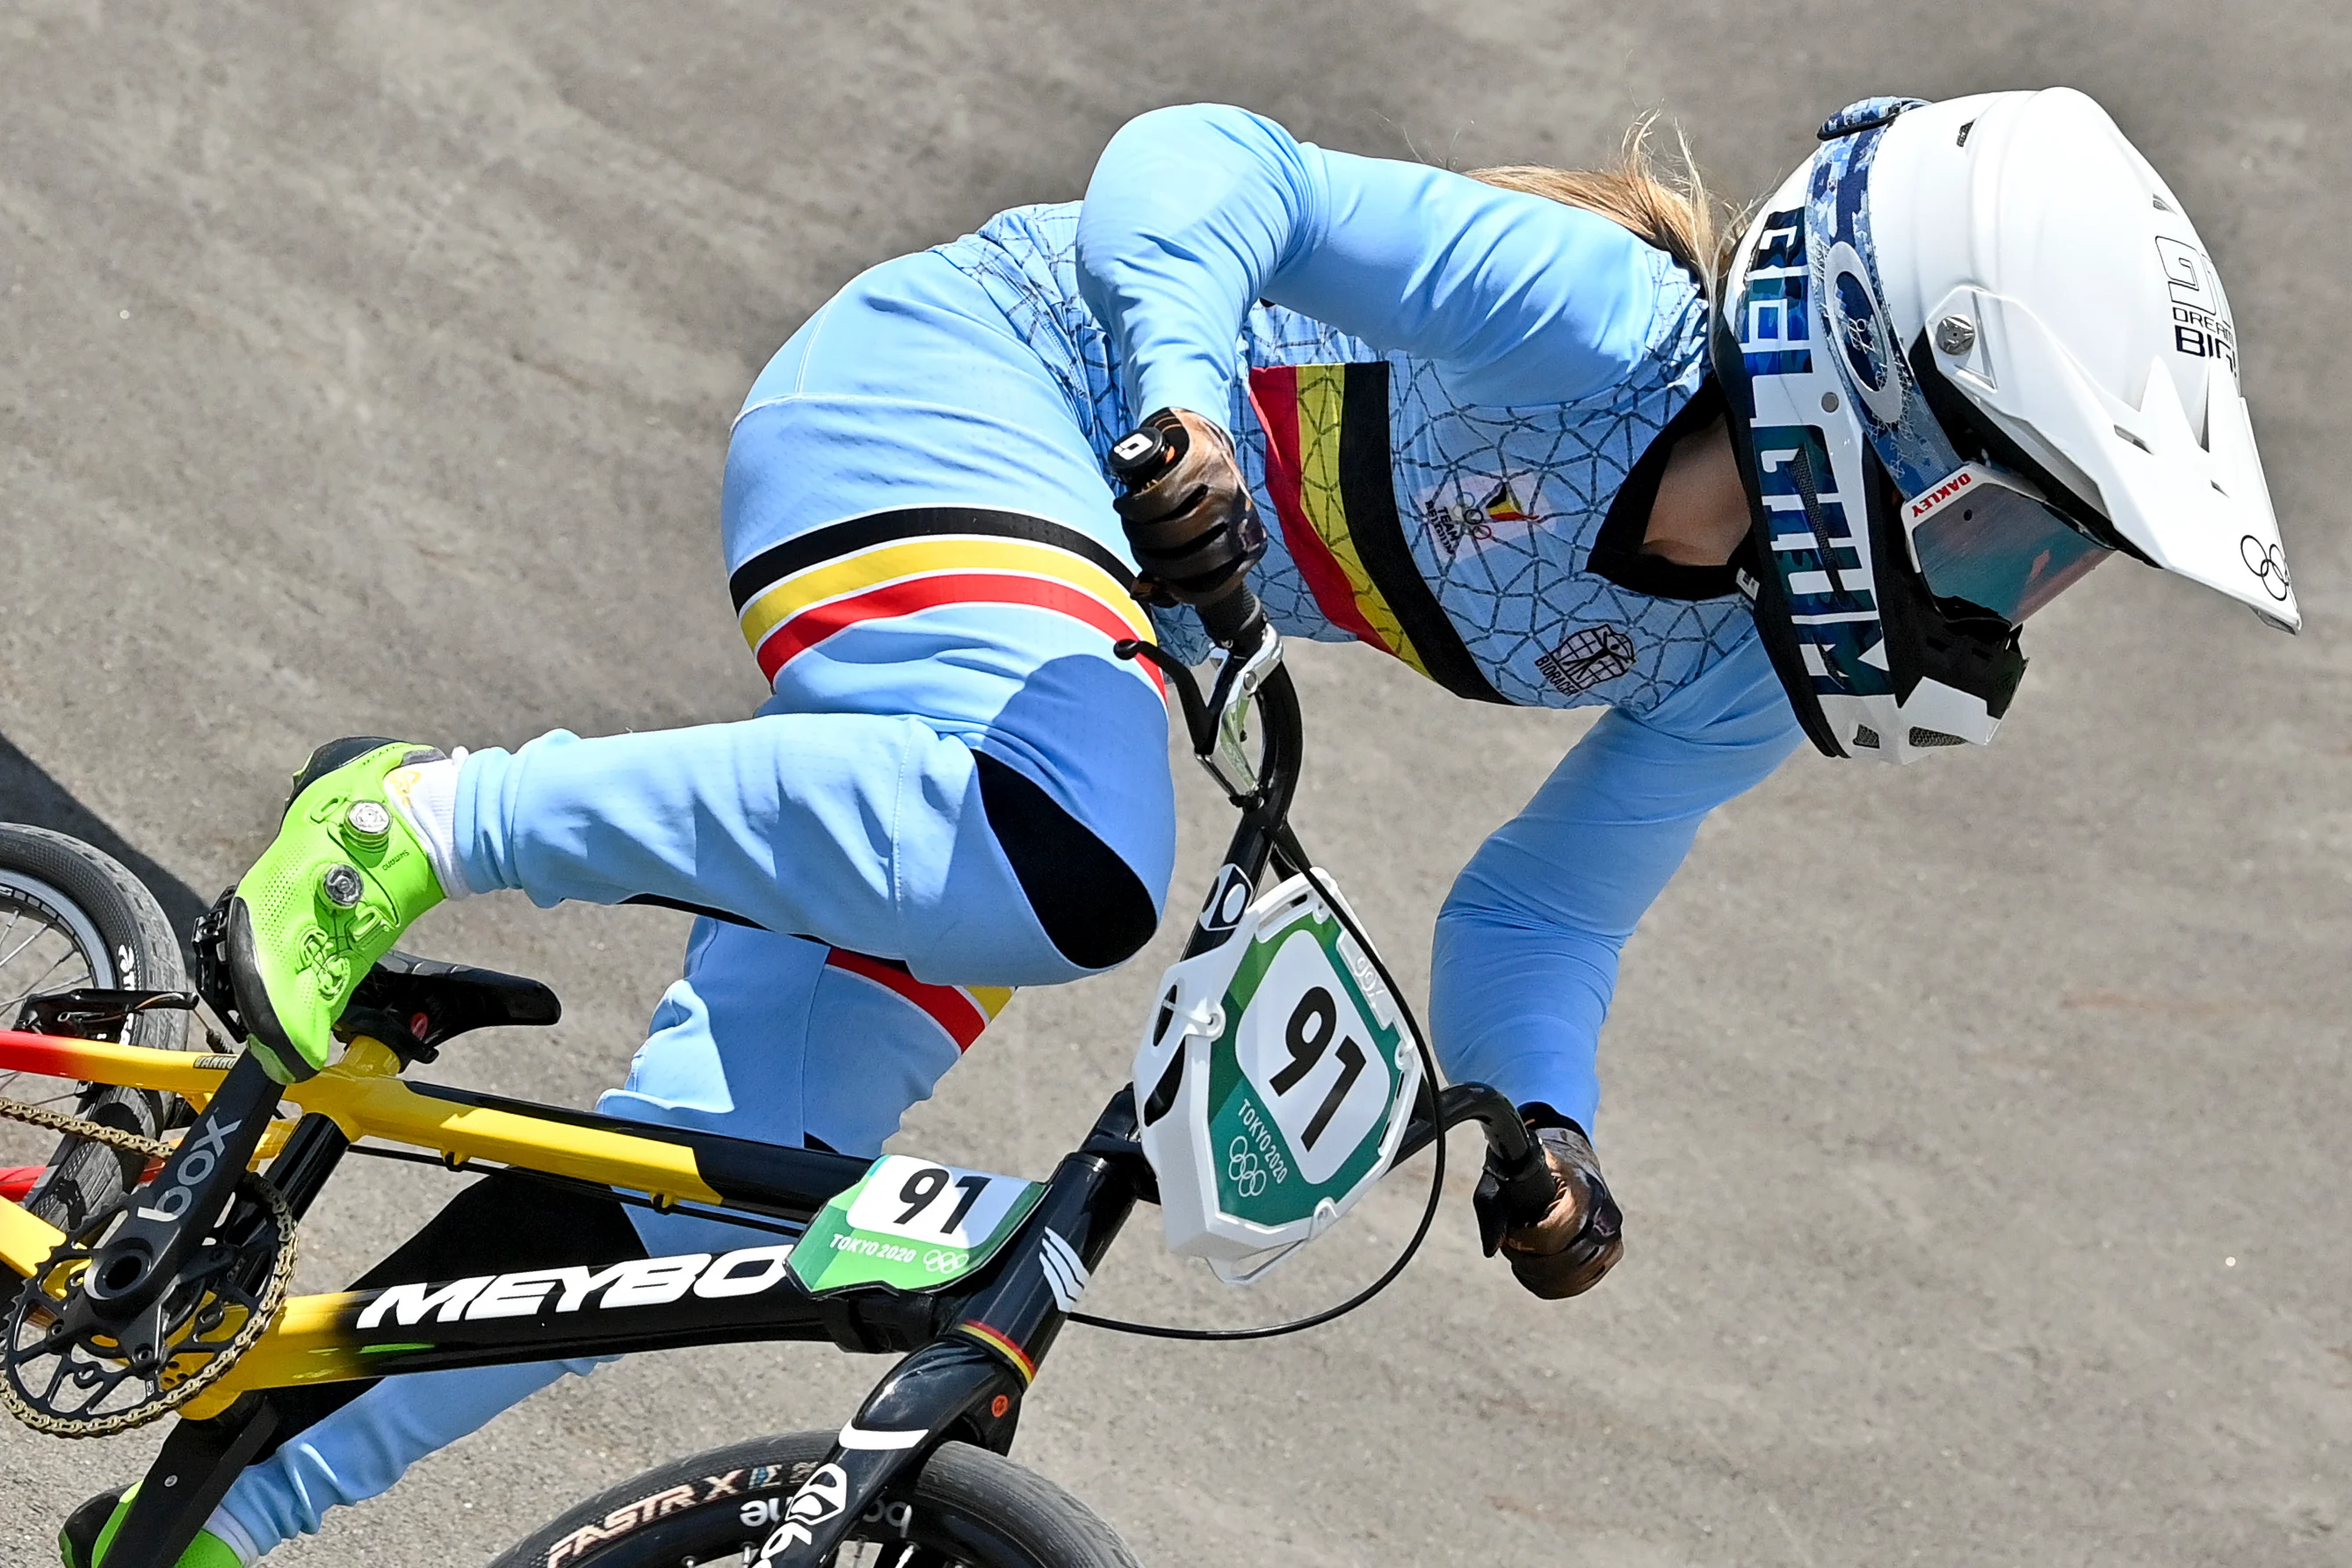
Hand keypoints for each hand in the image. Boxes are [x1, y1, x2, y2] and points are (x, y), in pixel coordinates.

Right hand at [1110, 408, 1265, 607]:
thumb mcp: (1204, 531)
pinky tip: (1127, 506)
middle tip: (1137, 546)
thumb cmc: (1197, 495)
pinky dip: (1136, 508)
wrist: (1200, 434)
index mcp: (1249, 543)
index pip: (1215, 585)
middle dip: (1155, 560)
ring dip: (1141, 535)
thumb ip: (1185, 563)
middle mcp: (1243, 517)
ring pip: (1173, 533)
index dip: (1180, 591)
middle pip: (1190, 561)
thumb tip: (1157, 594)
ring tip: (1131, 525)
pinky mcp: (1202, 463)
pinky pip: (1160, 498)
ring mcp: (1225, 488)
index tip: (1159, 581)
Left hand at [1497, 1121, 1623, 1299]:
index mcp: (1584, 1191)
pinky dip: (1549, 1285)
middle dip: (1528, 1261)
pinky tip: (1533, 1269)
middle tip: (1511, 1246)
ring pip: (1570, 1281)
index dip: (1523, 1241)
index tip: (1510, 1231)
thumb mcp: (1507, 1175)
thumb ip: (1492, 1209)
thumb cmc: (1535, 1168)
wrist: (1571, 1162)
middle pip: (1564, 1264)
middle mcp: (1606, 1217)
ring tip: (1521, 1255)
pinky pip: (1577, 1286)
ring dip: (1537, 1275)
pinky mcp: (1611, 1255)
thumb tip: (1491, 1249)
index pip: (1552, 1235)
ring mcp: (1613, 1239)